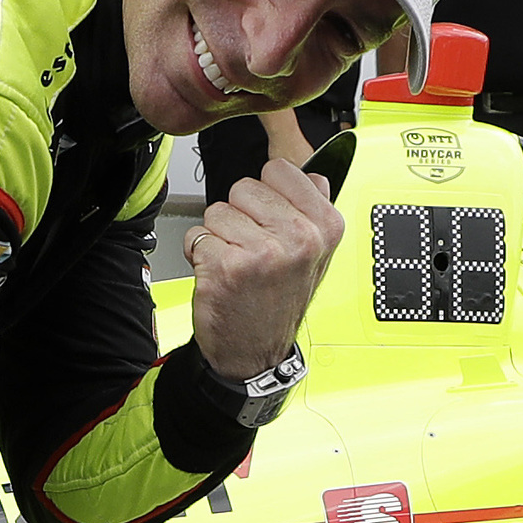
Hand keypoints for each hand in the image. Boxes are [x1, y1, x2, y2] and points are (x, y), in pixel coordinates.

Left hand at [178, 163, 345, 377]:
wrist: (255, 354)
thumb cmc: (279, 302)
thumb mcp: (316, 254)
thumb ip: (312, 210)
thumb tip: (312, 173)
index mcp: (325, 226)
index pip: (279, 169)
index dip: (266, 195)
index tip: (272, 222)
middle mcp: (299, 238)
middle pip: (244, 187)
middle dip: (240, 215)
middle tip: (253, 250)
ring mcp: (263, 252)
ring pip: (217, 211)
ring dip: (219, 236)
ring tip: (238, 264)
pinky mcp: (227, 266)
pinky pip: (197, 236)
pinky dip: (200, 255)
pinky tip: (221, 276)